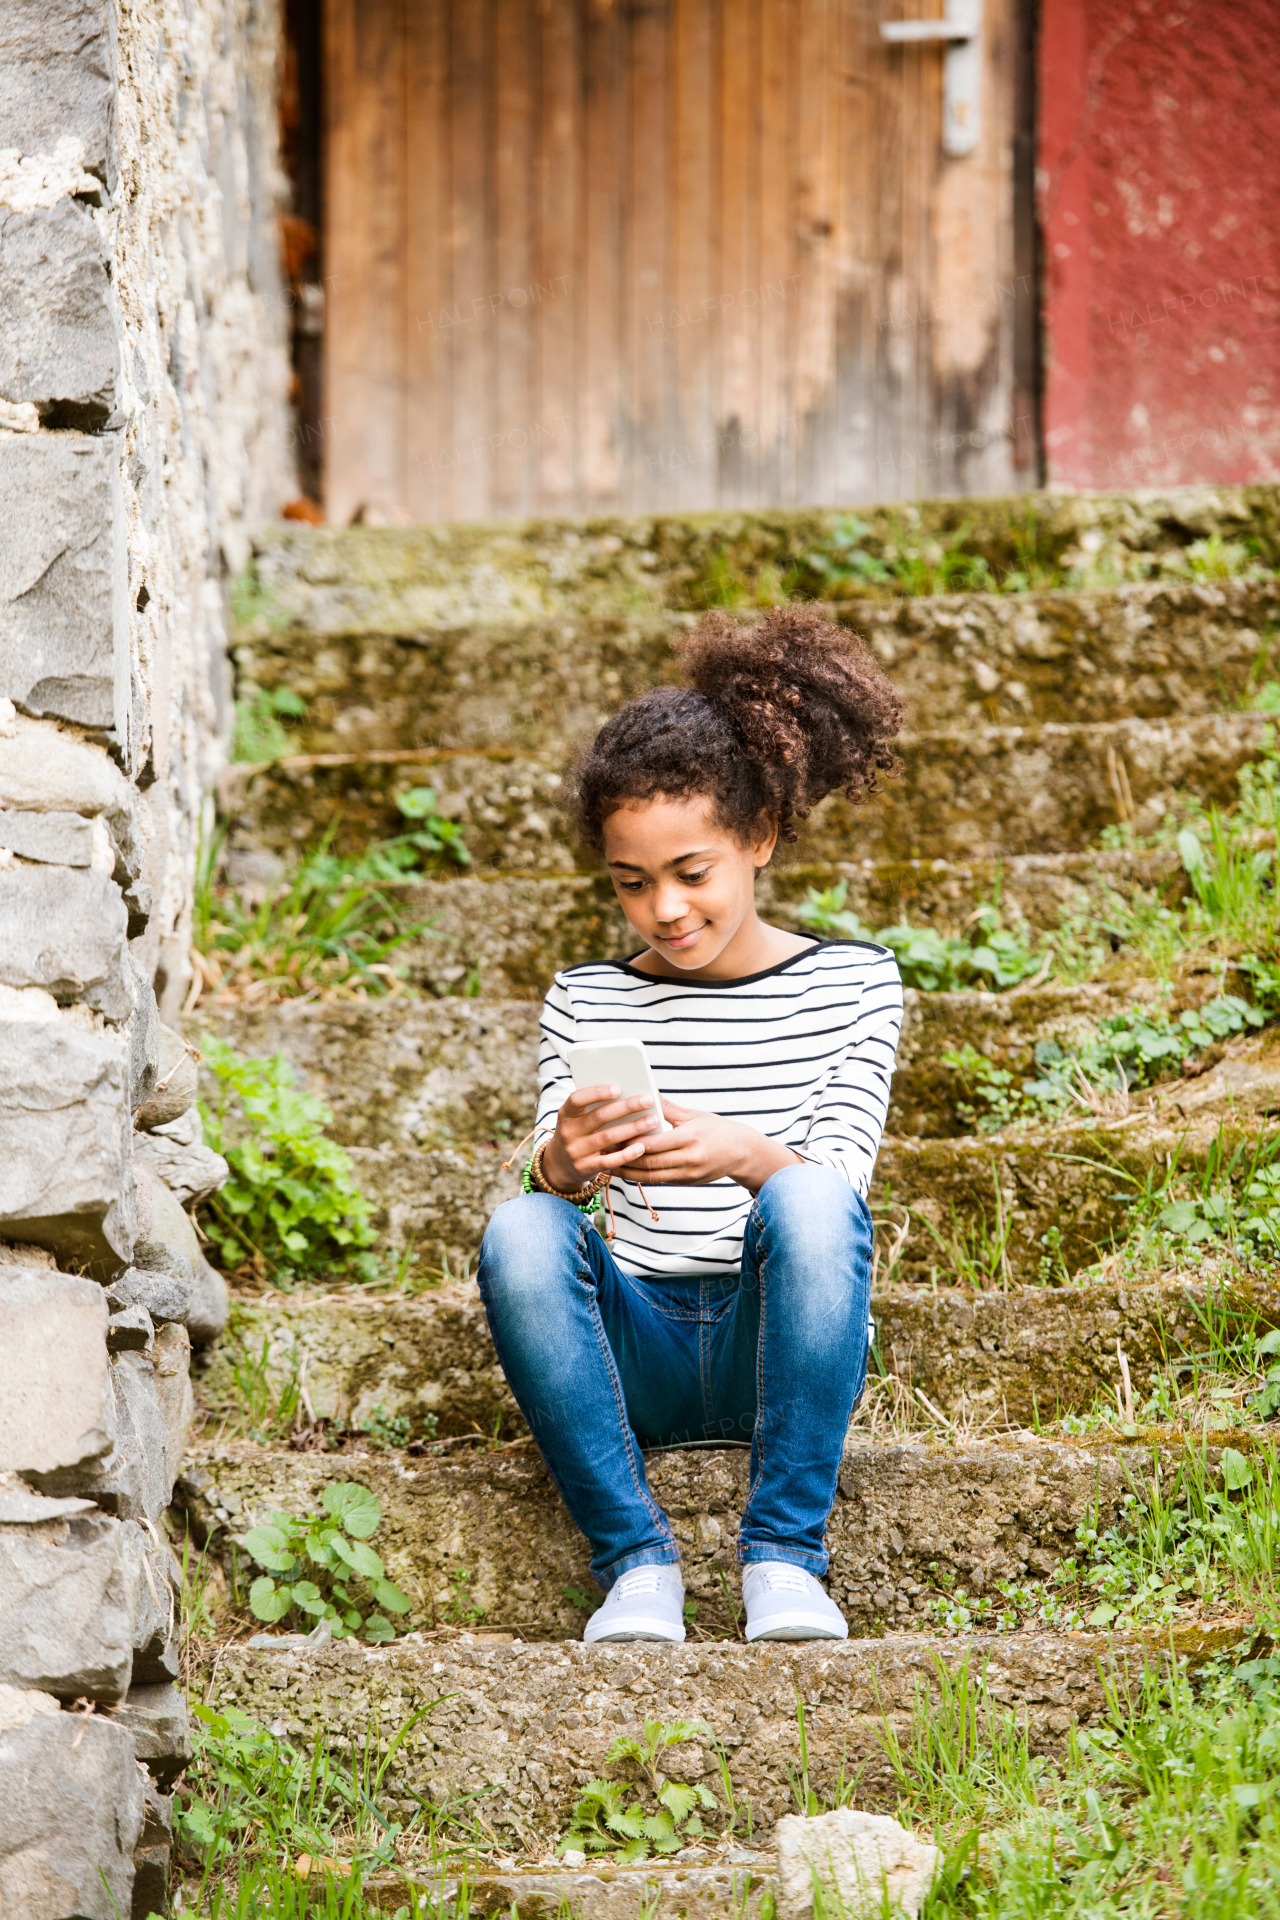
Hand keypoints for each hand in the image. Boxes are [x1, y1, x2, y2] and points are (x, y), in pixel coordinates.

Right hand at [540, 1084, 666, 1190]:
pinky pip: (609, 1160)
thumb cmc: (578, 1133)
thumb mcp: (577, 1119)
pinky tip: (642, 1147)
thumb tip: (629, 1093)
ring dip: (633, 1128)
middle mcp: (568, 1132)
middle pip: (599, 1117)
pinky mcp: (585, 1168)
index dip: (597, 1093)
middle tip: (648, 1100)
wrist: (560, 1165)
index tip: (618, 1088)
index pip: (577, 1099)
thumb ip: (595, 1107)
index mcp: (566, 1114)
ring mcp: (576, 1151)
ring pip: (608, 1137)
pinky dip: (627, 1154)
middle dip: (626, 1107)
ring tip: (652, 1121)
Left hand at [623, 1099, 800, 1193]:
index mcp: (689, 1139)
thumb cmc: (717, 1130)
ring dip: (628, 1172)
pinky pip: (660, 1181)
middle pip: (649, 1162)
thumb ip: (667, 1108)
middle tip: (602, 1152)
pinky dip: (641, 1177)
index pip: (653, 1143)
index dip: (631, 1142)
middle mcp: (688, 1159)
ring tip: (608, 1164)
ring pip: (651, 1176)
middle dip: (623, 1159)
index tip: (612, 1137)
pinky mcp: (687, 1183)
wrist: (742, 1152)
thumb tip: (646, 1093)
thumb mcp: (693, 1115)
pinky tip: (627, 1171)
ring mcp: (688, 1174)